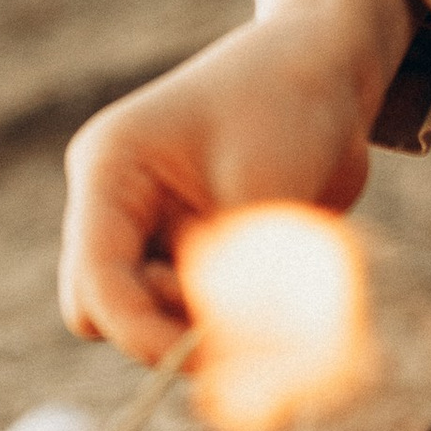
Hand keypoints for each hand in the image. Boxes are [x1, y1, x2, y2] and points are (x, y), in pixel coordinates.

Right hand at [57, 0, 416, 362]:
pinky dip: (233, 315)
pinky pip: (193, 308)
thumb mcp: (264, 187)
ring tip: (277, 291)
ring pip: (153, 317)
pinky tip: (281, 288)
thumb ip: (237, 273)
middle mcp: (119, 204)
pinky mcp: (192, 249)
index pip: (98, 279)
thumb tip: (227, 357)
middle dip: (167, 333)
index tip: (207, 358)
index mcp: (111, 171)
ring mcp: (153, 228)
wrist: (333, 71)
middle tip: (242, 328)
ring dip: (209, 324)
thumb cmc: (290, 104)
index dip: (142, 333)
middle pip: (108, 309)